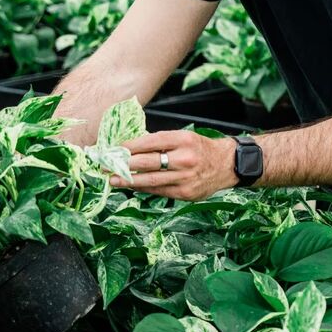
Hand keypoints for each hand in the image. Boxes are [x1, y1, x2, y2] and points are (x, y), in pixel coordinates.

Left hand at [110, 130, 237, 200]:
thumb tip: (130, 148)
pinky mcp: (186, 194)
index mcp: (183, 140)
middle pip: (147, 162)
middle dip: (123, 164)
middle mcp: (184, 159)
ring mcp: (185, 178)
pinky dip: (143, 188)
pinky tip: (131, 186)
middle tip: (105, 166)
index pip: (150, 142)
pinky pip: (159, 191)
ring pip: (150, 180)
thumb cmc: (200, 148)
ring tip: (112, 179)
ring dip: (128, 181)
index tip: (113, 149)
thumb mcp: (183, 137)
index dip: (129, 146)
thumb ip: (160, 142)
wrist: (227, 165)